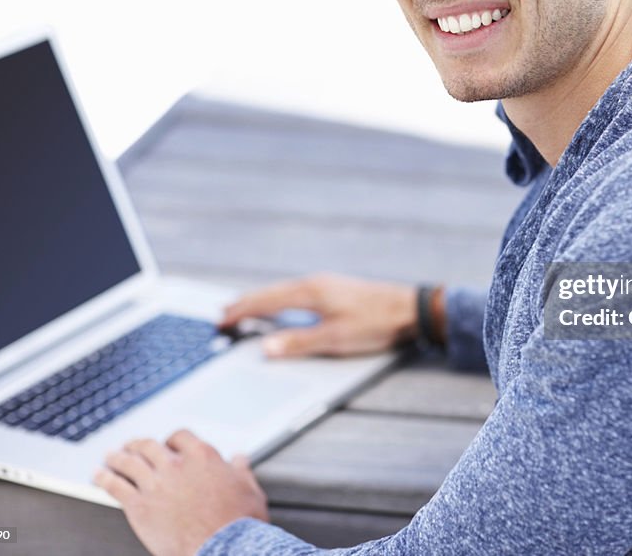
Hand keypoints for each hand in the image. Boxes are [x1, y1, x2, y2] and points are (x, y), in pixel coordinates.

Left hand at [94, 430, 267, 555]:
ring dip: (117, 457)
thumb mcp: (249, 489)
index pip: (179, 437)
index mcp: (202, 456)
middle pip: (150, 446)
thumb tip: (239, 459)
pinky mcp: (139, 506)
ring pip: (129, 462)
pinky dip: (105, 478)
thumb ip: (241, 470)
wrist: (222, 548)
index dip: (171, 441)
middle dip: (139, 444)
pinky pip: (116, 486)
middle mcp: (176, 465)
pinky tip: (98, 476)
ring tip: (110, 457)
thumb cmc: (237, 523)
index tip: (167, 445)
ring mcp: (155, 484)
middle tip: (132, 446)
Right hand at [220, 273, 421, 357]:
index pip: (266, 301)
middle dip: (246, 302)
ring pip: (283, 289)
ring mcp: (325, 283)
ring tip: (246, 307)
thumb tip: (265, 348)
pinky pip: (296, 290)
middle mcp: (314, 283)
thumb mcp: (335, 339)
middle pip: (271, 292)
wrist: (409, 308)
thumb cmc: (375, 323)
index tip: (223, 321)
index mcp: (310, 292)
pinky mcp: (335, 288)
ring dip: (262, 299)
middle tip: (224, 313)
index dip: (243, 311)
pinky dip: (279, 297)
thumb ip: (299, 343)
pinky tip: (282, 304)